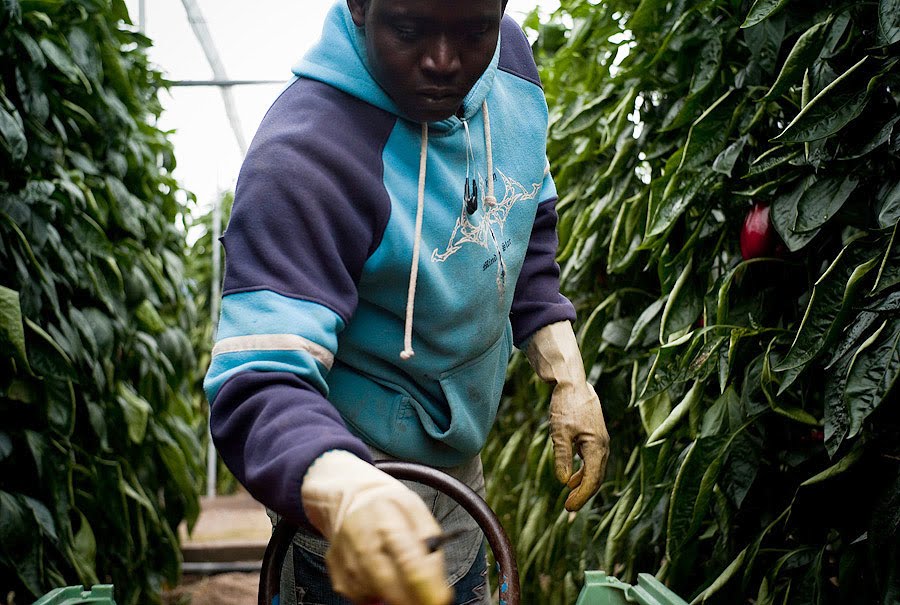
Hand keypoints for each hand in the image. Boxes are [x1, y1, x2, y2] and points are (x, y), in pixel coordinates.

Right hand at [301, 451, 451, 604]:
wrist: (357, 500)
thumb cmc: (392, 509)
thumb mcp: (419, 513)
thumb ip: (431, 545)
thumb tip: (438, 584)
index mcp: (387, 516)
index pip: (408, 559)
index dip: (424, 586)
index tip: (438, 600)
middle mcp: (361, 534)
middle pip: (386, 581)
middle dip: (408, 598)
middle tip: (422, 601)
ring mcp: (344, 553)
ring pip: (371, 591)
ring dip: (390, 595)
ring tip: (400, 581)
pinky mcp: (334, 568)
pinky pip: (357, 594)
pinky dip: (373, 594)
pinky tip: (380, 579)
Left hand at [548, 381, 608, 510]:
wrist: (571, 383)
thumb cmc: (566, 405)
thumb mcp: (560, 432)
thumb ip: (562, 456)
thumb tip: (564, 482)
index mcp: (597, 446)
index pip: (592, 479)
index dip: (581, 496)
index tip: (568, 508)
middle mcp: (602, 446)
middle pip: (596, 478)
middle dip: (583, 496)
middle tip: (568, 511)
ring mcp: (599, 441)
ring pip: (594, 470)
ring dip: (582, 485)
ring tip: (569, 498)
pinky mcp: (594, 437)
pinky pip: (591, 461)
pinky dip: (582, 472)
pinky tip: (571, 479)